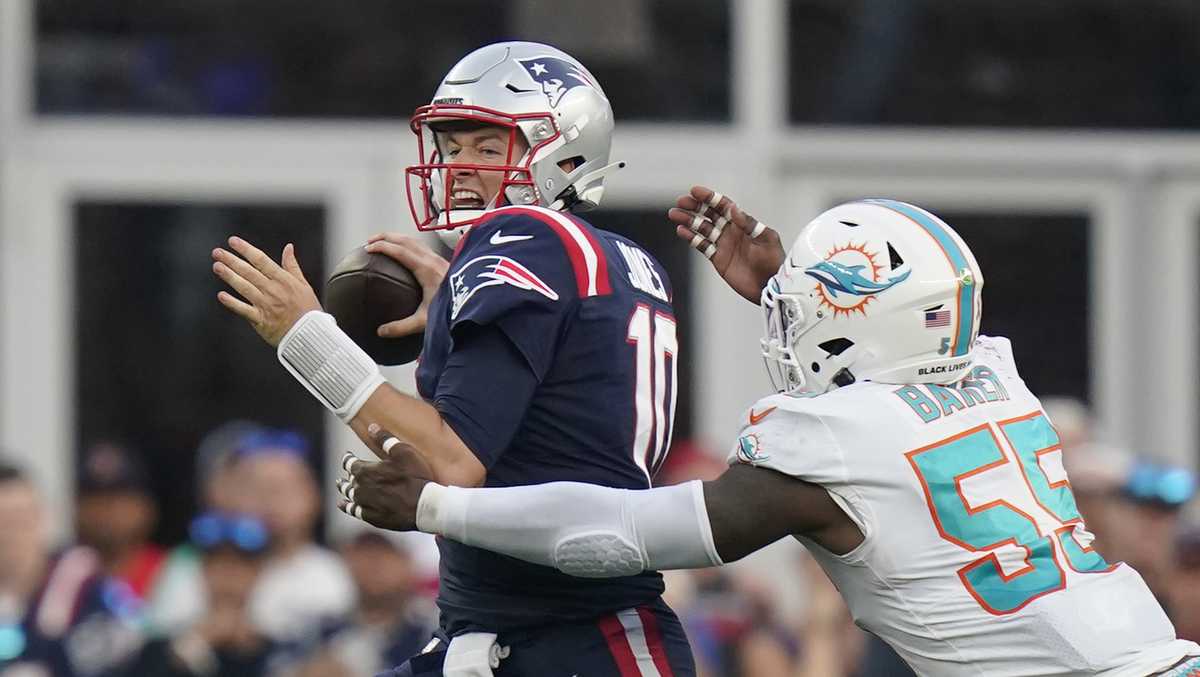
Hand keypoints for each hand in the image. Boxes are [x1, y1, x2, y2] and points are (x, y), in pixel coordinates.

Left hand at [212, 237, 321, 346]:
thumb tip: (288, 247)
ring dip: (229, 276)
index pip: (261, 260)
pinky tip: (221, 295)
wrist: (310, 334)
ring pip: (244, 287)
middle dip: (232, 260)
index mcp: (283, 280)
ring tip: (217, 267)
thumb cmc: (308, 310)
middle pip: (249, 272)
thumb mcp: (304, 284)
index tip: (233, 241)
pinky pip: (244, 310)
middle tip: (217, 252)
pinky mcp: (261, 320)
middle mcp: (273, 290)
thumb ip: (293, 265)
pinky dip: (232, 303)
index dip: (246, 249)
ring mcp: (266, 305)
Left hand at [336, 424, 436, 530]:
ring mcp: (365, 503)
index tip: (347, 456)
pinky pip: (354, 511)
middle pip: (350, 479)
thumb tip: (372, 427)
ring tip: (341, 486)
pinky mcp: (371, 517)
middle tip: (345, 473)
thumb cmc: (416, 477)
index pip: (350, 462)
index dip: (348, 458)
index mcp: (366, 470)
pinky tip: (343, 504)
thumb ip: (385, 439)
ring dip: (345, 489)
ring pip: (349, 494)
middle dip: (348, 474)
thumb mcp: (403, 452)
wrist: (424, 505)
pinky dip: (347, 506)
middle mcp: (361, 487)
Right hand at [364, 232, 448, 337]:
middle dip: (386, 237)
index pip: (399, 251)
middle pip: (406, 240)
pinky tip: (406, 254)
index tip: (368, 248)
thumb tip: (381, 331)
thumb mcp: (424, 321)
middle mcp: (433, 260)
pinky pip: (423, 247)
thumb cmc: (455, 311)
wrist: (479, 304)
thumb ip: (401, 327)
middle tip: (370, 241)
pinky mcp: (445, 263)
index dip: (382, 247)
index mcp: (426, 270)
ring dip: (398, 239)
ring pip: (415, 241)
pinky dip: (409, 245)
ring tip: (385, 243)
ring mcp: (440, 260)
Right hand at [668, 186, 785, 303]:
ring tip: (674, 214)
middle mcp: (731, 231)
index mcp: (742, 223)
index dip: (709, 197)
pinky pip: (702, 245)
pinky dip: (691, 238)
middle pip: (709, 214)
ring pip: (702, 228)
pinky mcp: (718, 258)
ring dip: (688, 220)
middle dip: (695, 207)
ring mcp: (723, 244)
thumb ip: (749, 224)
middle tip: (681, 201)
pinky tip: (681, 231)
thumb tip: (733, 208)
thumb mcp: (766, 239)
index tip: (695, 191)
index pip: (723, 206)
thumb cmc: (773, 261)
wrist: (771, 286)